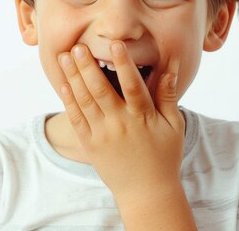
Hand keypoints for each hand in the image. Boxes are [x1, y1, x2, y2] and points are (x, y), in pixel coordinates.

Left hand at [56, 41, 184, 202]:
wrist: (147, 193)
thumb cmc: (164, 157)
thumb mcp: (174, 126)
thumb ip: (168, 95)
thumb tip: (172, 66)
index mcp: (143, 118)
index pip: (132, 85)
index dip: (123, 64)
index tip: (115, 44)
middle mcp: (120, 124)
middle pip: (101, 90)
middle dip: (88, 66)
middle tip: (78, 46)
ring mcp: (102, 135)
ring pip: (85, 101)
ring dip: (73, 78)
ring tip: (65, 57)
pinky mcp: (90, 145)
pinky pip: (76, 120)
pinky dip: (69, 101)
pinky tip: (64, 84)